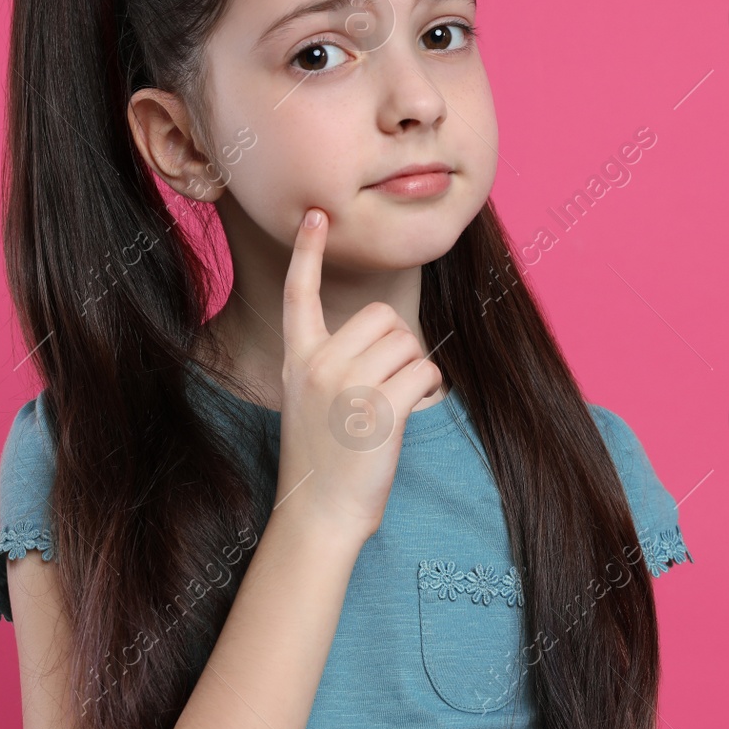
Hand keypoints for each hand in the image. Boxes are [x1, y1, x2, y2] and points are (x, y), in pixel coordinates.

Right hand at [273, 207, 441, 537]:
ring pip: (408, 344)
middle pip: (381, 317)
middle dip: (398, 344)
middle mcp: (318, 365)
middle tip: (386, 385)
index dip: (307, 252)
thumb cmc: (324, 459)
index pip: (300, 294)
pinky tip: (411, 410)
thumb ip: (333, 363)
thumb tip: (386, 336)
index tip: (316, 215)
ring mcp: (346, 386)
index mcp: (299, 359)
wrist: (319, 513)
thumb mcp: (311, 400)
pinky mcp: (377, 409)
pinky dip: (429, 388)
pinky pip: (424, 372)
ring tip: (394, 404)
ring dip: (415, 369)